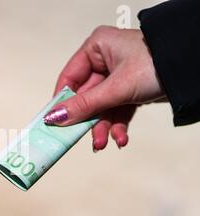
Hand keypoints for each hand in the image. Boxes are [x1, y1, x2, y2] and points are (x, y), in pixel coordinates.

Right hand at [44, 26, 165, 150]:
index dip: (61, 101)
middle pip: (86, 97)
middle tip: (79, 139)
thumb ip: (85, 105)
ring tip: (104, 144)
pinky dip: (117, 125)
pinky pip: (117, 111)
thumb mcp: (116, 88)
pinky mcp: (130, 91)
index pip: (69, 78)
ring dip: (102, 127)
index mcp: (97, 48)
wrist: (194, 71)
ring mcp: (118, 78)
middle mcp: (105, 61)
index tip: (53, 122)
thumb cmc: (158, 64)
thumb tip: (54, 118)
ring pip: (101, 108)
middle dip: (88, 121)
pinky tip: (120, 138)